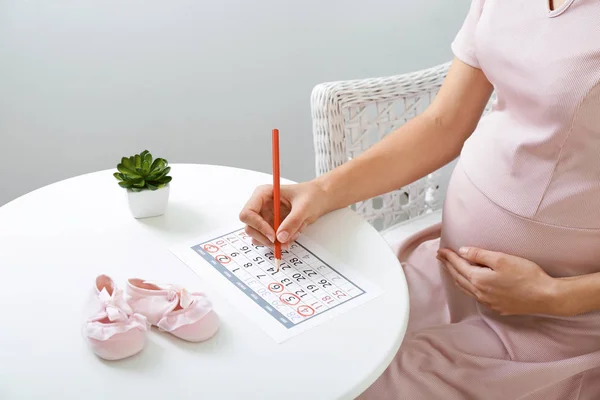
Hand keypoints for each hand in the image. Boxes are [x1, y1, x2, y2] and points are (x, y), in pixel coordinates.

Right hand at [239, 181, 328, 248]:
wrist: (319, 199)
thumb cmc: (311, 195)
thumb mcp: (304, 206)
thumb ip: (292, 221)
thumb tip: (281, 237)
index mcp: (262, 194)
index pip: (248, 213)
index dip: (258, 226)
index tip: (273, 235)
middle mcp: (261, 206)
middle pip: (250, 228)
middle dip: (266, 238)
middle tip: (283, 243)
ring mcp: (265, 218)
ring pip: (259, 237)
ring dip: (275, 242)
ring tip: (294, 234)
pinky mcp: (272, 227)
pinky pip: (270, 240)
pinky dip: (281, 242)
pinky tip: (294, 234)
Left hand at [436, 247, 558, 315]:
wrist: (546, 296)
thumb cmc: (526, 275)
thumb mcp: (501, 259)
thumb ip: (479, 255)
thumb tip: (462, 251)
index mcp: (479, 279)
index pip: (458, 265)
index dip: (448, 257)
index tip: (440, 250)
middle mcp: (480, 293)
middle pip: (459, 277)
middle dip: (448, 266)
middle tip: (440, 258)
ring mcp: (488, 302)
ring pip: (466, 288)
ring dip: (456, 277)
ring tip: (450, 269)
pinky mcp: (497, 306)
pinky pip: (476, 296)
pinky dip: (468, 287)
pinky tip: (469, 284)